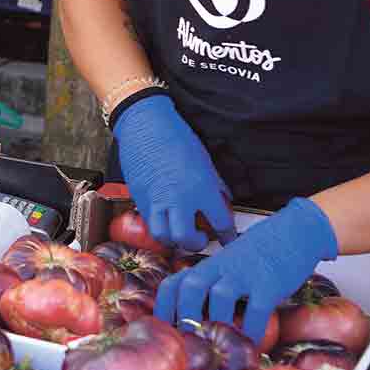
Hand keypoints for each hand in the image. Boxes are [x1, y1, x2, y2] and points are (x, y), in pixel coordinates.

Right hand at [113, 93, 232, 251]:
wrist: (145, 125)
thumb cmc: (177, 137)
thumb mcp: (205, 161)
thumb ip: (216, 185)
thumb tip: (224, 200)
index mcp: (201, 189)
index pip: (221, 223)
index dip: (228, 236)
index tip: (229, 239)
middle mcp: (179, 199)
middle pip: (187, 239)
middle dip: (197, 244)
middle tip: (202, 238)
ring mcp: (156, 201)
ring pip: (163, 237)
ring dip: (174, 241)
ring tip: (180, 234)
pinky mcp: (139, 198)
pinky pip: (149, 222)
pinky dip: (159, 227)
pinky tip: (165, 220)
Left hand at [156, 198, 337, 345]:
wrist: (294, 232)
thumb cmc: (260, 254)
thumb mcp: (228, 265)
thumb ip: (214, 286)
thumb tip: (200, 319)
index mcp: (208, 266)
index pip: (175, 283)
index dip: (164, 308)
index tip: (163, 330)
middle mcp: (221, 268)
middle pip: (190, 287)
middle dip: (184, 316)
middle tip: (188, 342)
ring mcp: (245, 274)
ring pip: (220, 297)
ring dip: (216, 324)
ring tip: (218, 347)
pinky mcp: (269, 283)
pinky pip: (256, 310)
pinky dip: (251, 330)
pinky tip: (251, 344)